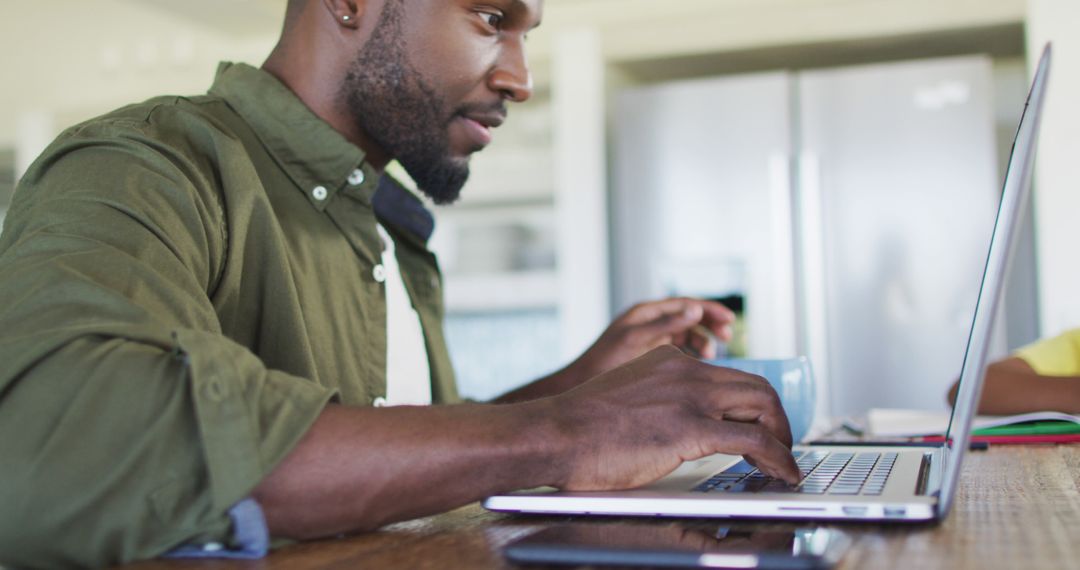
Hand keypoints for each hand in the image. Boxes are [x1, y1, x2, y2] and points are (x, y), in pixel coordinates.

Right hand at [546, 345, 799, 489]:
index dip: (752, 403)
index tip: (758, 424)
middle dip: (776, 418)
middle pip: (756, 386)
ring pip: (763, 406)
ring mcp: (691, 396)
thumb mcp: (626, 398)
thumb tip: (670, 428)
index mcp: (669, 361)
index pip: (729, 375)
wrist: (555, 433)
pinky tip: (783, 473)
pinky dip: (779, 458)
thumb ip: (655, 401)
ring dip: (782, 436)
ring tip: (783, 462)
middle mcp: (685, 370)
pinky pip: (755, 440)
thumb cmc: (578, 428)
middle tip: (779, 445)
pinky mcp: (692, 427)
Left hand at [570, 298, 734, 380]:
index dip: (709, 309)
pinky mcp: (650, 355)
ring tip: (712, 355)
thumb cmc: (603, 363)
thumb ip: (665, 325)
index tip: (729, 320)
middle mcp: (650, 322)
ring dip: (702, 341)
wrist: (580, 385)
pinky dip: (691, 354)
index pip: (684, 303)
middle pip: (688, 316)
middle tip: (728, 336)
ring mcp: (651, 339)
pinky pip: (678, 349)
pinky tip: (699, 366)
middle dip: (710, 324)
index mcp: (646, 313)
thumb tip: (695, 309)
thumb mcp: (636, 341)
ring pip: (685, 334)